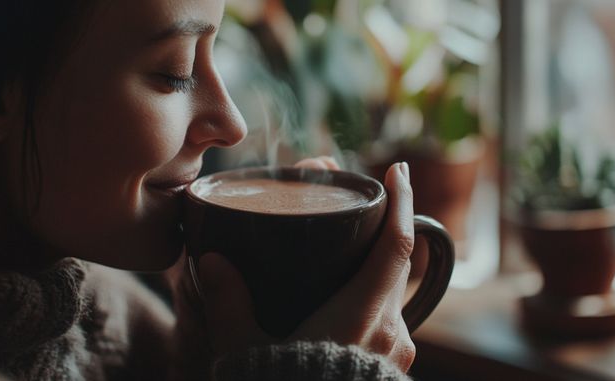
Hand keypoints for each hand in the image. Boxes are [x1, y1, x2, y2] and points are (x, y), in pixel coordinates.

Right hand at [172, 157, 414, 371]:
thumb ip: (230, 303)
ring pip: (394, 294)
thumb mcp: (247, 347)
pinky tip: (349, 300)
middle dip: (386, 229)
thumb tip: (212, 261)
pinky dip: (375, 298)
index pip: (396, 245)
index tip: (397, 170)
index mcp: (362, 315)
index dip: (401, 202)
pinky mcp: (388, 370)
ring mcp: (395, 354)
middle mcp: (390, 331)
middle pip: (398, 264)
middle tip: (364, 206)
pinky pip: (389, 321)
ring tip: (351, 254)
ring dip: (380, 268)